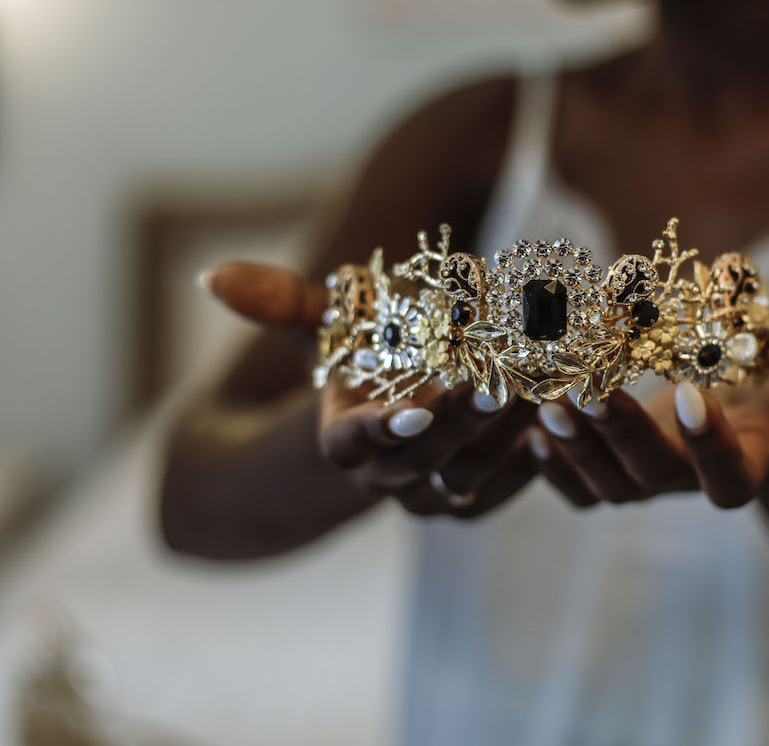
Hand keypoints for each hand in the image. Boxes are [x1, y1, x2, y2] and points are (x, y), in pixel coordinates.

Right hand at [202, 262, 541, 517]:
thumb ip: (281, 302)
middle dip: (457, 425)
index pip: (352, 444)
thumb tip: (211, 274)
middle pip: (420, 462)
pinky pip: (498, 492)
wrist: (383, 410)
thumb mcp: (324, 325)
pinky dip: (526, 467)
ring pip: (465, 479)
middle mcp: (384, 472)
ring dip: (502, 441)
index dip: (378, 432)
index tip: (411, 412)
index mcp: (344, 436)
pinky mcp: (470, 493)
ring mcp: (429, 489)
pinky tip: (558, 427)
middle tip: (497, 385)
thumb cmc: (356, 356)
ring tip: (541, 395)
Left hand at [528, 331, 768, 508]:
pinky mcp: (617, 469)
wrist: (763, 401)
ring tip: (546, 403)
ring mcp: (650, 478)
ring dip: (575, 448)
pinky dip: (552, 470)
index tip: (690, 394)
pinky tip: (529, 433)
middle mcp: (693, 478)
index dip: (710, 447)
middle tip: (583, 390)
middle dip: (618, 437)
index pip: (731, 478)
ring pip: (607, 487)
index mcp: (751, 458)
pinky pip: (580, 491)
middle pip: (652, 478)